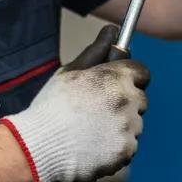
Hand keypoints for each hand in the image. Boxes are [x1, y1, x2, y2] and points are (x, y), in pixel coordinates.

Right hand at [1, 26, 149, 181]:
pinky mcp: (126, 150)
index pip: (142, 72)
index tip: (118, 85)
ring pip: (135, 124)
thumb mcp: (71, 71)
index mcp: (116, 77)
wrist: (39, 146)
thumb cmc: (52, 105)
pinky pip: (129, 146)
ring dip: (121, 126)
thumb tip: (113, 31)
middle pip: (140, 99)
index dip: (130, 78)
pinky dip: (116, 147)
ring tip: (92, 131)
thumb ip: (96, 50)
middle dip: (125, 103)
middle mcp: (128, 100)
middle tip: (99, 111)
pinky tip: (95, 146)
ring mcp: (129, 127)